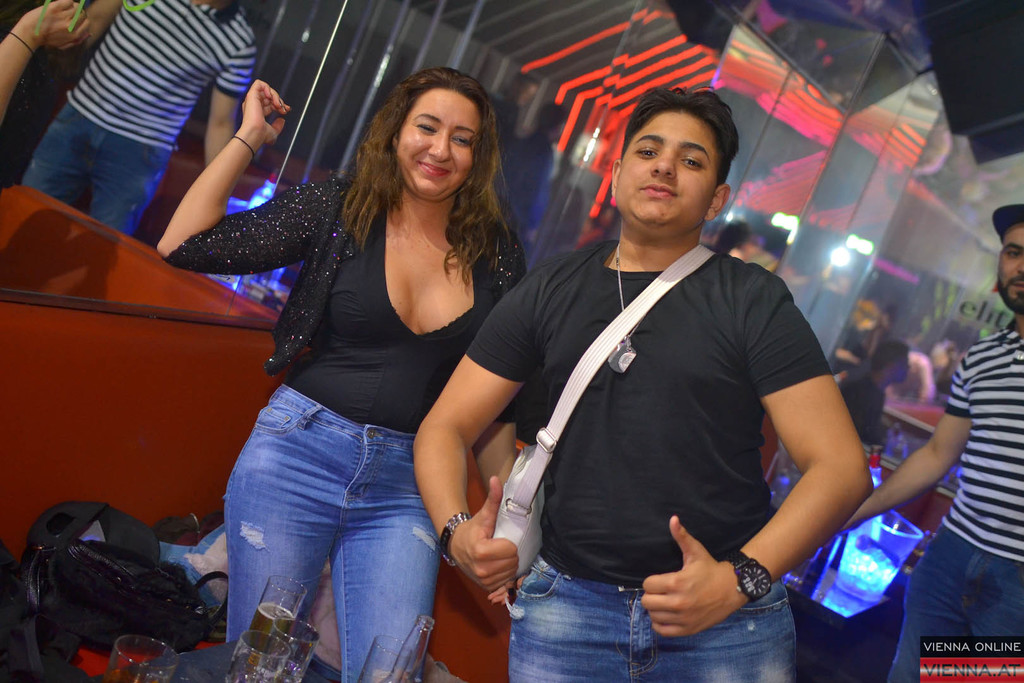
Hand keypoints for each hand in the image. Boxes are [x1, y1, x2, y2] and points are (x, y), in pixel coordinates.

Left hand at [18, 0, 90, 50]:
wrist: (28, 34)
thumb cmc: (45, 39)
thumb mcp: (63, 44)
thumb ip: (76, 40)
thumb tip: (89, 33)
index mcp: (74, 35)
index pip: (87, 22)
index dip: (83, 18)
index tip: (76, 17)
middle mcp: (70, 26)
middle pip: (82, 13)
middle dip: (78, 11)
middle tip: (70, 10)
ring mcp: (63, 17)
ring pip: (76, 6)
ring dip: (71, 5)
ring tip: (64, 7)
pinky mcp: (55, 8)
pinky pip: (68, 0)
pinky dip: (67, 1)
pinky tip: (61, 3)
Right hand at [238, 80, 289, 149]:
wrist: (255, 133)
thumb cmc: (261, 135)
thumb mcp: (274, 131)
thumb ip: (278, 126)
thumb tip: (282, 120)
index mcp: (257, 112)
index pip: (270, 103)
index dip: (280, 104)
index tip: (286, 110)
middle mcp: (253, 105)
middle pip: (269, 96)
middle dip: (279, 100)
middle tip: (283, 109)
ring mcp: (252, 100)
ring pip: (266, 89)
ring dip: (275, 95)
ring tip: (278, 105)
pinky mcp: (251, 95)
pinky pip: (259, 83)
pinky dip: (267, 87)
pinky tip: (271, 97)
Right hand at [450, 476, 518, 593]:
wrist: (456, 545)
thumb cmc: (473, 529)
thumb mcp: (484, 514)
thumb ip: (493, 498)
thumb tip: (496, 480)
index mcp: (481, 551)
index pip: (512, 550)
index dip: (509, 543)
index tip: (501, 538)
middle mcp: (481, 570)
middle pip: (513, 562)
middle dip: (511, 554)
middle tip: (502, 546)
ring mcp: (483, 581)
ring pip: (511, 573)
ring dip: (509, 564)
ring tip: (499, 555)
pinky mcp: (486, 587)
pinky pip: (506, 582)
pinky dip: (505, 574)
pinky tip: (498, 565)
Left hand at [640, 516, 746, 636]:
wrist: (732, 589)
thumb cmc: (710, 569)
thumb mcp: (696, 551)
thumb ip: (681, 536)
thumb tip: (673, 518)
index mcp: (677, 582)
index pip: (647, 585)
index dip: (652, 581)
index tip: (661, 580)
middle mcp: (678, 602)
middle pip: (647, 602)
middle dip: (652, 595)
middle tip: (662, 591)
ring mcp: (683, 618)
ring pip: (653, 616)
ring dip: (656, 609)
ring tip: (665, 602)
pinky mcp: (687, 629)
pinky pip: (662, 630)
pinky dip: (661, 623)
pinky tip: (667, 615)